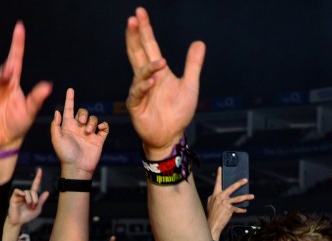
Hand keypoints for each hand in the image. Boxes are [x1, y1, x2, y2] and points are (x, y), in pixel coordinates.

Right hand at [0, 21, 51, 150]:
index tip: (19, 28)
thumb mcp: (29, 112)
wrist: (4, 142)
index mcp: (12, 84)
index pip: (14, 60)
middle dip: (2, 71)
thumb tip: (48, 85)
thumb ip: (37, 98)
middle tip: (9, 71)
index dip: (17, 44)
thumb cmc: (18, 124)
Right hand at [7, 168, 49, 226]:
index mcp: (32, 196)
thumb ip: (41, 201)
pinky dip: (21, 193)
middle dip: (35, 200)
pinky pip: (18, 191)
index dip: (38, 177)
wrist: (19, 222)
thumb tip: (47, 192)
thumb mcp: (37, 209)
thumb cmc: (27, 216)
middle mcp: (26, 194)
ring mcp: (20, 195)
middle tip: (33, 207)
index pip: (35, 185)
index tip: (40, 170)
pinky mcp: (14, 197)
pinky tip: (23, 197)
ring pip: (27, 192)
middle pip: (33, 191)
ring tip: (28, 207)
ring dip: (30, 200)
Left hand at [51, 88, 108, 179]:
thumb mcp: (56, 139)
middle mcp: (79, 128)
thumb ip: (56, 125)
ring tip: (89, 132)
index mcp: (68, 127)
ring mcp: (89, 133)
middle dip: (84, 114)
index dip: (69, 99)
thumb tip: (57, 112)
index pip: (69, 109)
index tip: (70, 89)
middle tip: (82, 123)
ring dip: (92, 123)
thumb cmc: (65, 155)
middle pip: (83, 112)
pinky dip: (103, 125)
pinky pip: (104, 127)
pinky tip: (99, 129)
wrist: (77, 168)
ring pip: (93, 119)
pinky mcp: (99, 139)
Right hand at [125, 7, 204, 156]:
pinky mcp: (136, 106)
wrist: (170, 136)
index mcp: (157, 70)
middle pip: (137, 52)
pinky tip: (152, 81)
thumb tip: (199, 42)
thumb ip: (193, 65)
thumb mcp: (190, 86)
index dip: (144, 30)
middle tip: (132, 20)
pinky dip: (145, 86)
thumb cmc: (178, 112)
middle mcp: (146, 78)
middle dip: (135, 36)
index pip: (148, 45)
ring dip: (149, 66)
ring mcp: (139, 91)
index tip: (139, 13)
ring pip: (139, 73)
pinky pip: (138, 93)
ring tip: (161, 63)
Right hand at [207, 167, 253, 240]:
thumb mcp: (210, 204)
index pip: (217, 183)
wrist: (212, 224)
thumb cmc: (211, 215)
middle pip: (231, 188)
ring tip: (252, 196)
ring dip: (246, 197)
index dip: (219, 175)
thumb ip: (213, 198)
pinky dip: (241, 210)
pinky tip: (244, 210)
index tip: (220, 168)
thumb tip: (217, 195)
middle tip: (245, 180)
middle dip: (239, 183)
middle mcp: (220, 197)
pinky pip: (237, 208)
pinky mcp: (230, 209)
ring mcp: (225, 203)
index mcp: (215, 195)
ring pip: (238, 198)